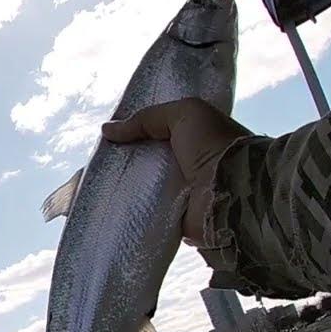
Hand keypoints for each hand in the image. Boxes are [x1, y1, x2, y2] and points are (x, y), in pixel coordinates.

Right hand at [101, 97, 251, 244]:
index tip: (110, 137)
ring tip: (97, 182)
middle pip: (146, 161)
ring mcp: (179, 193)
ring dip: (123, 186)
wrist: (233, 191)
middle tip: (99, 160)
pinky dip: (129, 209)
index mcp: (193, 139)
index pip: (158, 135)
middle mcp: (186, 165)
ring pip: (142, 187)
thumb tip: (107, 129)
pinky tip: (109, 203)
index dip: (135, 134)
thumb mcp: (185, 114)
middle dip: (124, 161)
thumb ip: (148, 118)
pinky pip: (144, 212)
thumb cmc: (213, 145)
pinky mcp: (173, 217)